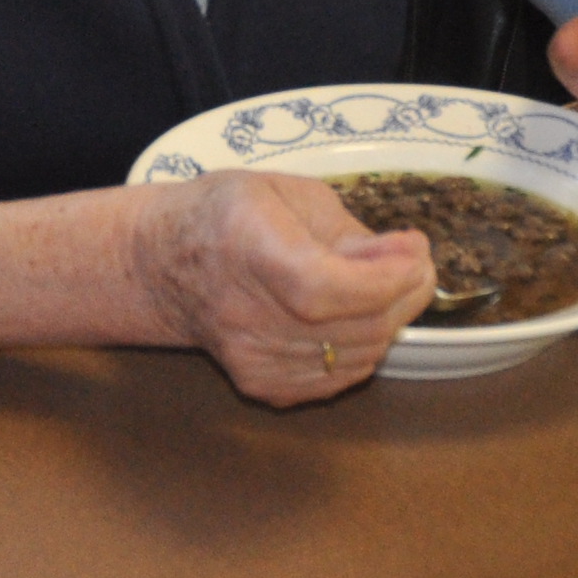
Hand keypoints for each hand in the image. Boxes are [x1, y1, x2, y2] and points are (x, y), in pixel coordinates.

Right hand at [129, 168, 434, 406]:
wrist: (161, 266)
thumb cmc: (225, 214)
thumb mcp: (285, 192)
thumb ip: (346, 229)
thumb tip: (402, 261)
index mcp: (247, 247)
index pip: (326, 287)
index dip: (385, 277)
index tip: (416, 249)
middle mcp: (245, 313)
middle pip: (353, 326)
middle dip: (405, 293)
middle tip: (415, 263)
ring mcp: (251, 359)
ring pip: (357, 357)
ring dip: (389, 320)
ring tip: (385, 283)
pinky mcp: (260, 385)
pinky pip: (338, 377)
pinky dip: (363, 348)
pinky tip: (354, 315)